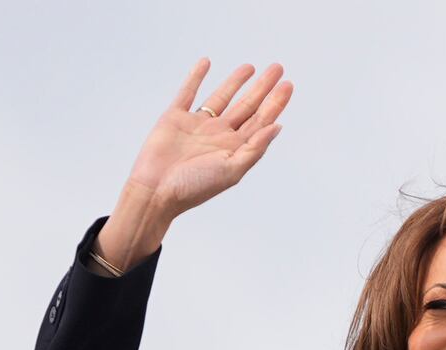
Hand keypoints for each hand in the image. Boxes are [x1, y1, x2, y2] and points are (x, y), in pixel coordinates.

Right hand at [94, 59, 292, 270]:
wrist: (157, 190)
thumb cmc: (195, 187)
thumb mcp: (232, 170)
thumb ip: (255, 148)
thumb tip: (277, 127)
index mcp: (235, 149)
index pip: (261, 121)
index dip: (275, 103)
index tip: (288, 85)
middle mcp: (219, 135)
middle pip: (247, 106)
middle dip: (262, 88)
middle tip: (277, 68)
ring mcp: (198, 125)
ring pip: (222, 97)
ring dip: (236, 81)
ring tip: (251, 67)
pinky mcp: (175, 118)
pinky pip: (188, 92)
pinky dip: (196, 77)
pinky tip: (206, 63)